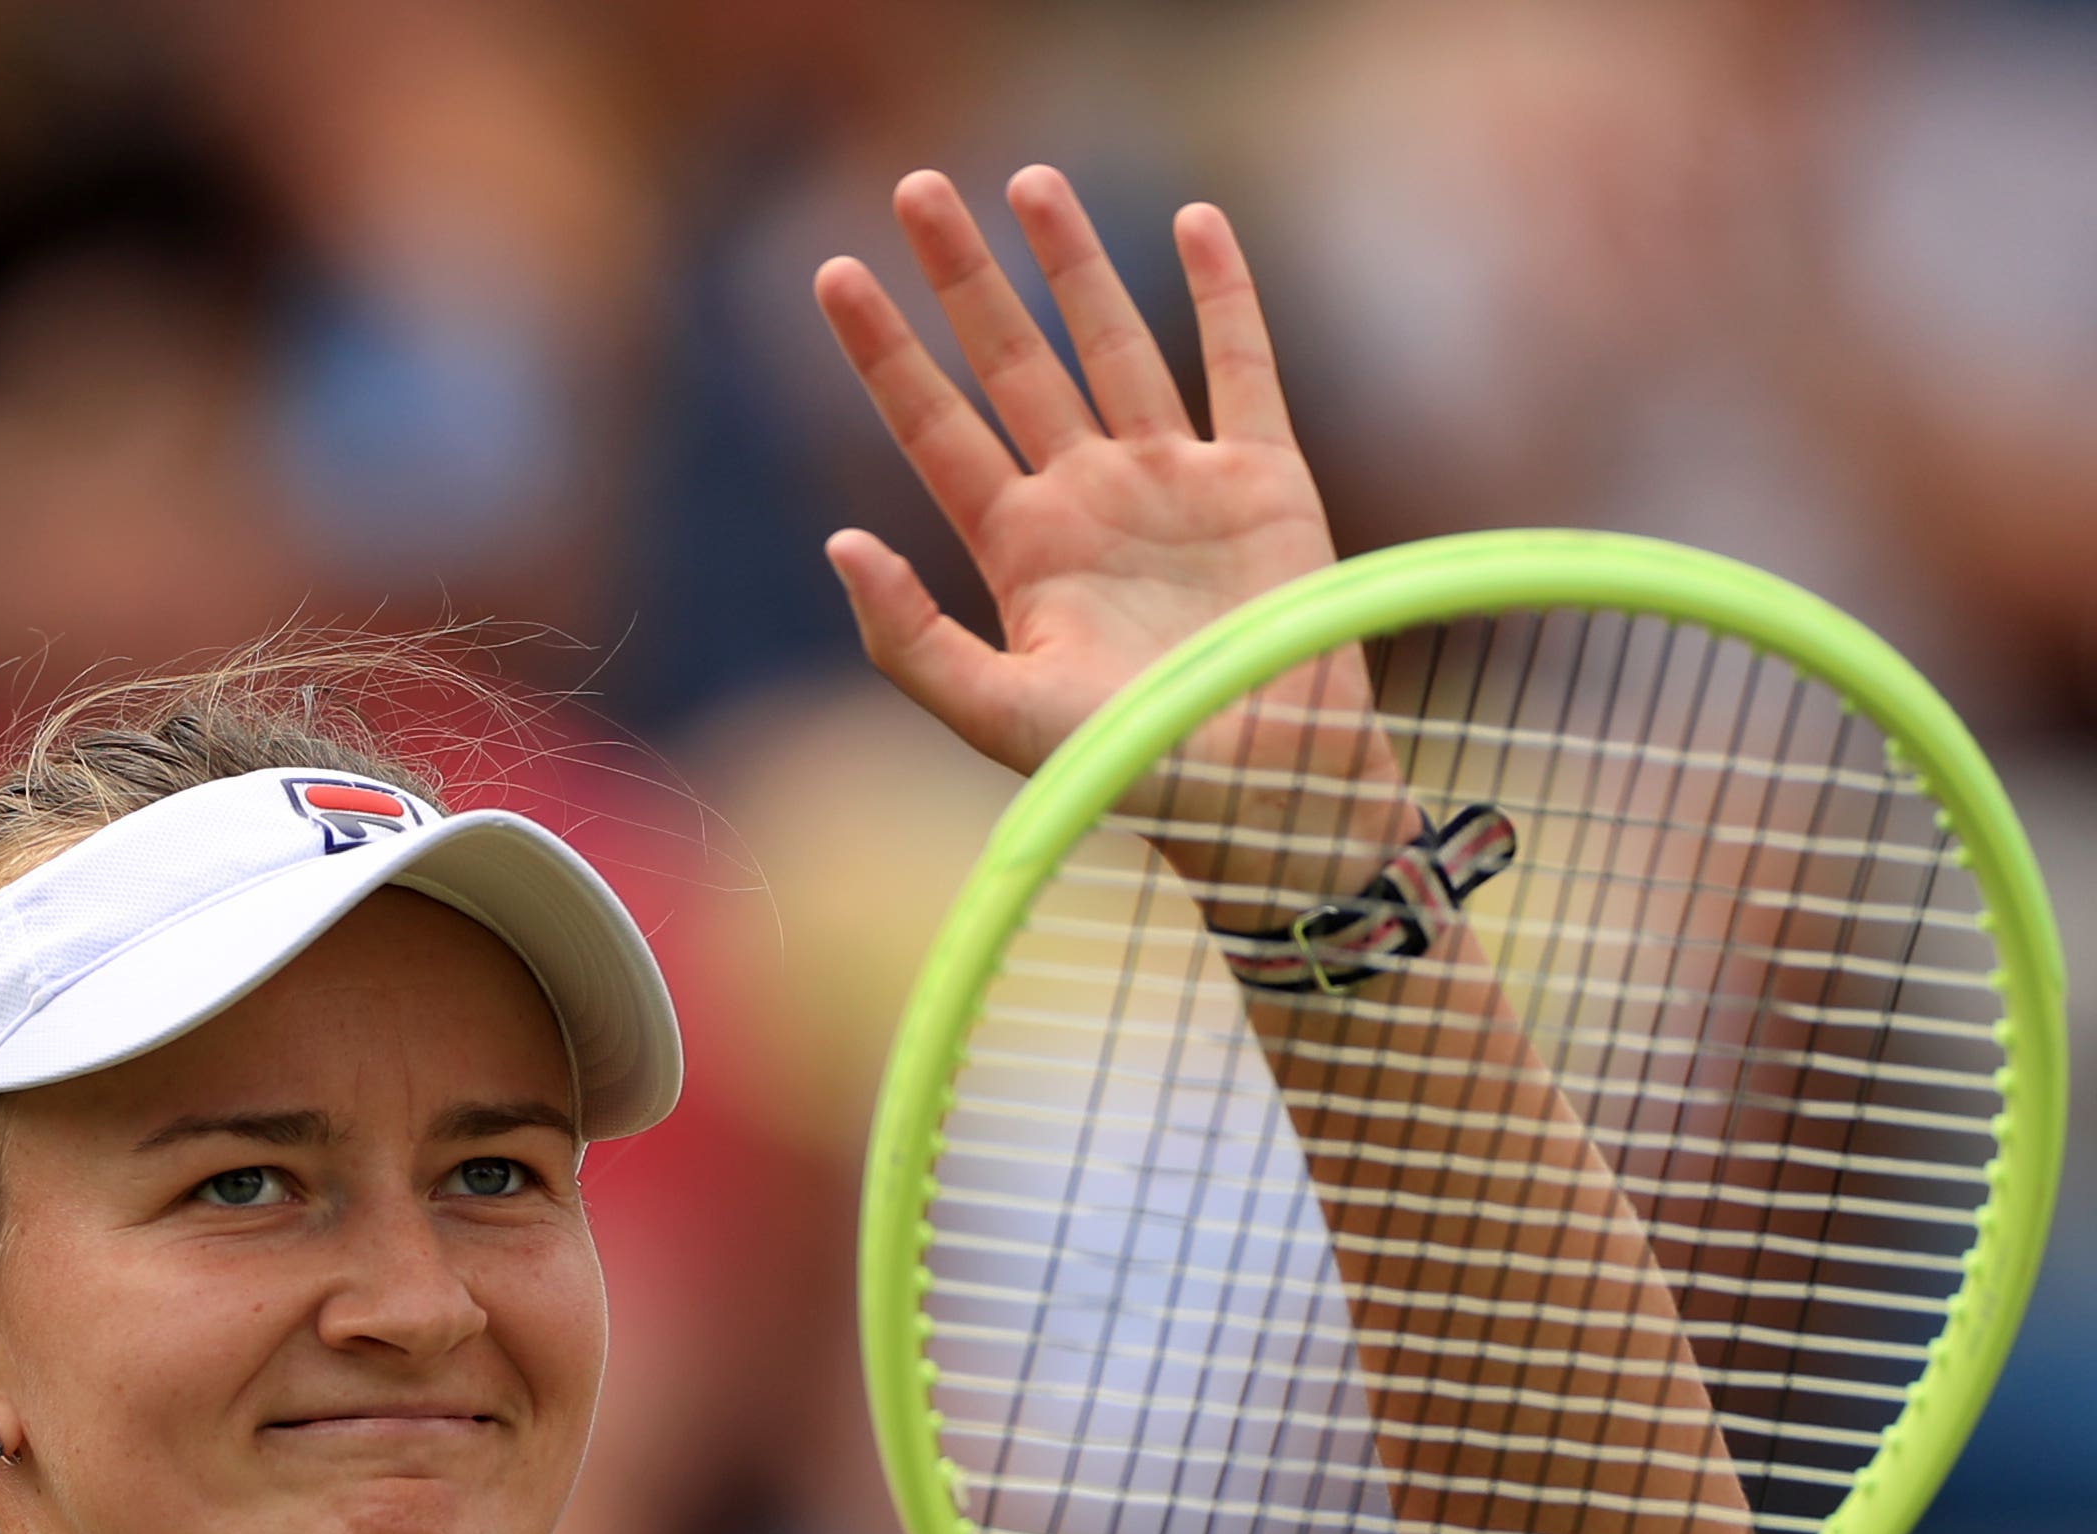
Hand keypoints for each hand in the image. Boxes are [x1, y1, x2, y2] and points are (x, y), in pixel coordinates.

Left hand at [814, 169, 1344, 776]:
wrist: (1263, 792)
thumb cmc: (1128, 771)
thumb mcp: (996, 715)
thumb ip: (909, 638)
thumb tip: (837, 540)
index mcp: (1021, 550)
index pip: (932, 428)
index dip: (883, 351)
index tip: (833, 272)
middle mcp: (1090, 500)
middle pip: (1012, 362)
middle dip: (964, 277)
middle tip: (915, 188)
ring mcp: (1175, 483)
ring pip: (1113, 343)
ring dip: (1072, 262)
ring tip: (1029, 179)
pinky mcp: (1263, 479)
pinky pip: (1241, 365)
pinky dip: (1223, 293)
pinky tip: (1193, 221)